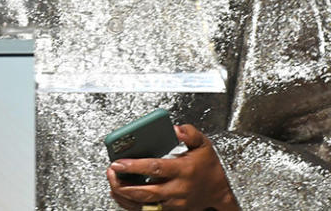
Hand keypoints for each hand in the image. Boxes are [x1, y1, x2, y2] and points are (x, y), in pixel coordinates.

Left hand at [106, 124, 238, 210]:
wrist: (219, 190)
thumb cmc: (208, 166)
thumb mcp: (203, 144)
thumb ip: (190, 133)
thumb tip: (176, 128)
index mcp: (183, 170)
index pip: (156, 168)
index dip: (135, 166)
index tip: (119, 162)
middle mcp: (177, 189)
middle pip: (146, 191)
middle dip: (125, 184)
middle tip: (111, 173)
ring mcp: (173, 203)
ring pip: (144, 205)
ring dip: (125, 196)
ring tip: (112, 183)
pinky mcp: (170, 210)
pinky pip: (147, 210)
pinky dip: (131, 205)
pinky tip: (121, 194)